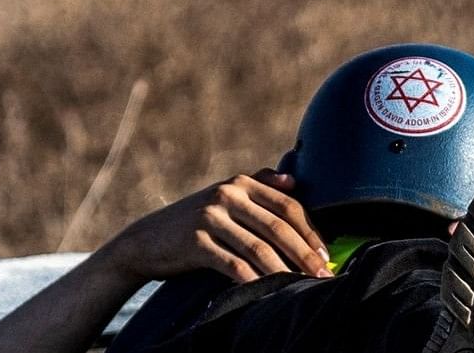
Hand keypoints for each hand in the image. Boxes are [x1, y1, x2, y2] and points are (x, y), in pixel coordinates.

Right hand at [97, 171, 331, 283]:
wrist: (147, 240)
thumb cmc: (194, 222)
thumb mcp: (223, 196)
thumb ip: (257, 186)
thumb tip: (293, 182)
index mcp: (240, 182)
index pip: (286, 205)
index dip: (310, 231)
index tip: (326, 253)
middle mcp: (227, 194)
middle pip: (277, 227)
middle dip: (304, 253)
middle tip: (324, 274)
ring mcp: (210, 217)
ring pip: (258, 248)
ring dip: (285, 271)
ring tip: (301, 287)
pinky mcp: (196, 242)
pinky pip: (234, 265)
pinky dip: (254, 280)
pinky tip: (268, 292)